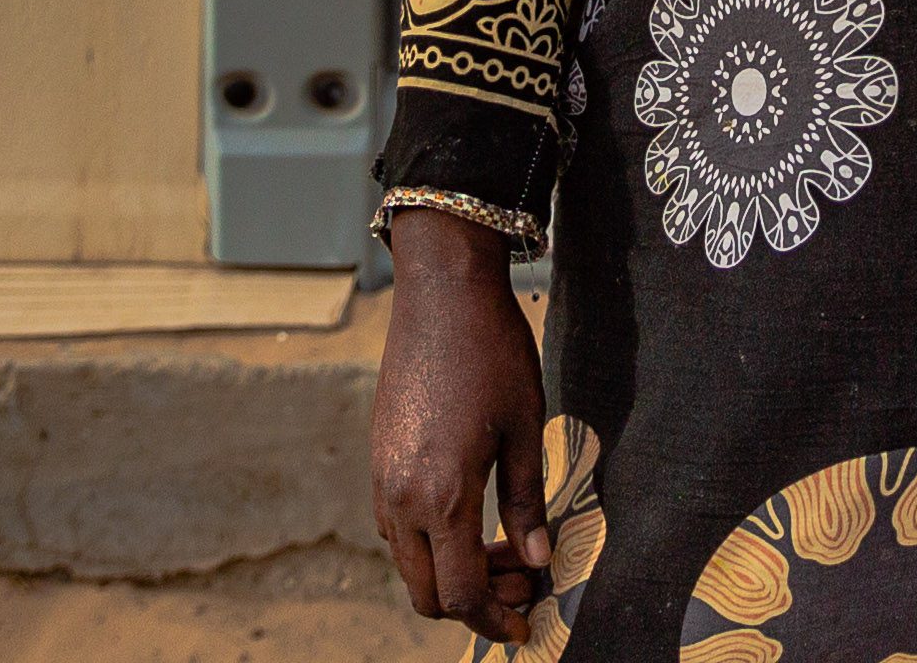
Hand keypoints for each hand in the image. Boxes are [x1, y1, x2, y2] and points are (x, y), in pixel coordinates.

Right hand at [373, 210, 555, 639]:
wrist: (441, 292)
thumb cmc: (491, 352)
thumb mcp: (525, 428)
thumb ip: (528, 502)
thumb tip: (539, 560)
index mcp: (442, 496)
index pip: (461, 592)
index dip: (494, 619)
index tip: (524, 625)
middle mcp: (401, 497)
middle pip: (425, 591)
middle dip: (473, 603)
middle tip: (522, 583)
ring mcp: (382, 478)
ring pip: (407, 562)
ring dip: (449, 571)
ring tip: (503, 546)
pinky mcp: (378, 458)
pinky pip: (395, 527)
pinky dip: (429, 542)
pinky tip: (469, 516)